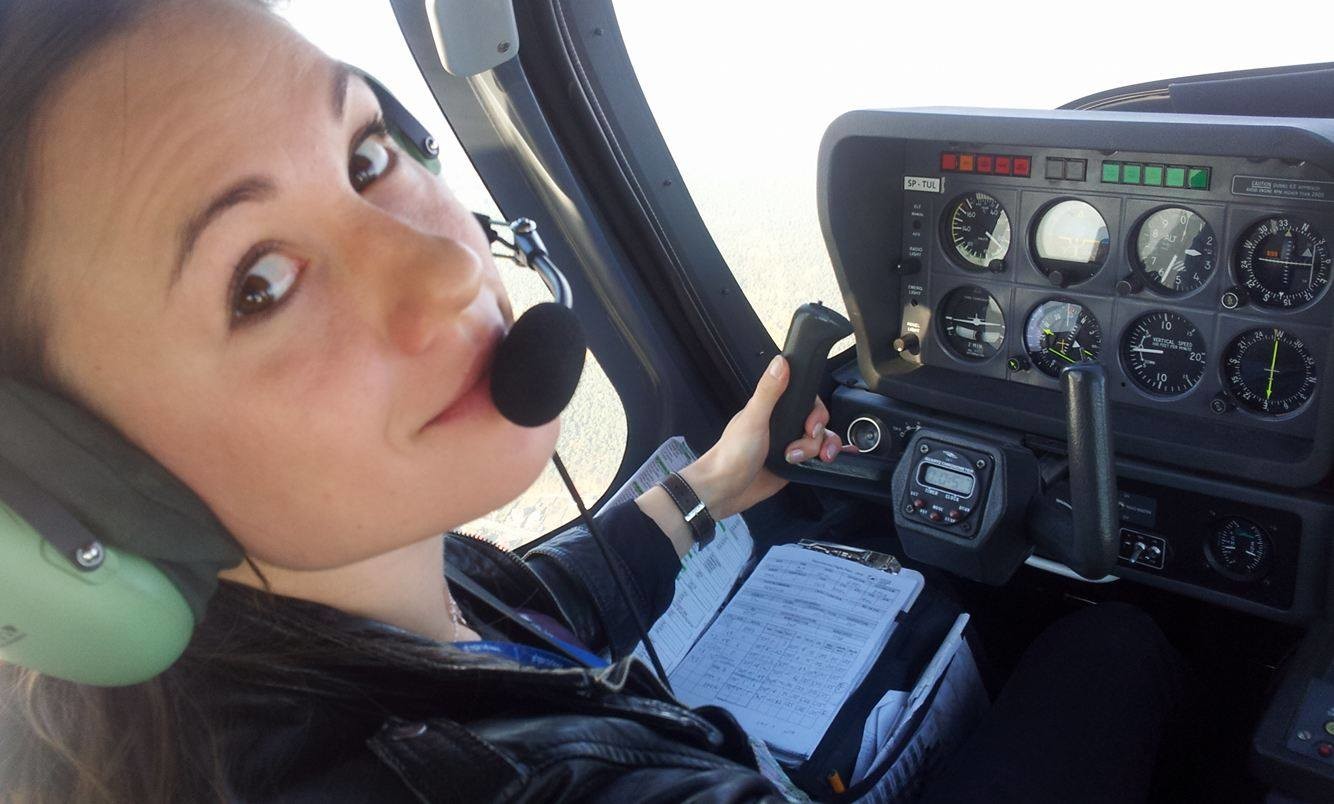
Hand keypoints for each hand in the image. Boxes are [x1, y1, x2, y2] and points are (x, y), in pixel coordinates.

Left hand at [680, 355, 856, 519]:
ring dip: (817, 450)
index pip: (806, 399)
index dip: (815, 411)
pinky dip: (824, 458)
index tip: (811, 424)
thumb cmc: (731, 454)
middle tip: (801, 443)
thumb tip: (780, 362)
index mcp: (772, 409)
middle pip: (818, 421)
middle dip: (817, 434)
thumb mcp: (753, 419)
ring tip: (796, 459)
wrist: (725, 490)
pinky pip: (816, 457)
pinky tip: (824, 461)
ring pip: (820, 440)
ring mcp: (788, 445)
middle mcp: (782, 425)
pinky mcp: (793, 464)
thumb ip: (768, 391)